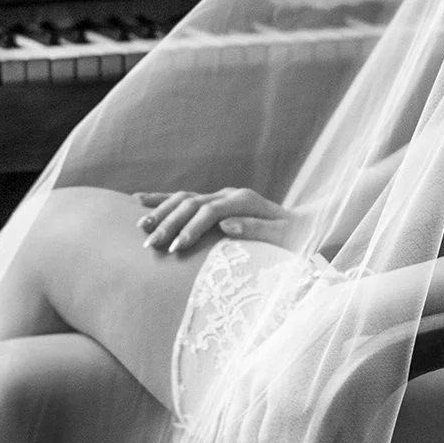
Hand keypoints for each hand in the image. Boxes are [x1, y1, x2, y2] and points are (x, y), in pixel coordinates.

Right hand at [135, 187, 301, 254]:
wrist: (304, 225)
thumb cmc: (295, 237)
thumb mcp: (284, 237)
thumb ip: (257, 229)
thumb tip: (226, 225)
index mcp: (245, 201)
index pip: (210, 212)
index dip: (191, 228)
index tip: (176, 248)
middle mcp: (230, 194)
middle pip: (192, 204)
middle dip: (169, 223)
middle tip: (150, 245)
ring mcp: (221, 196)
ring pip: (183, 198)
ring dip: (160, 212)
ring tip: (141, 229)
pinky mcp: (215, 202)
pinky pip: (184, 198)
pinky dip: (161, 200)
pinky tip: (139, 201)